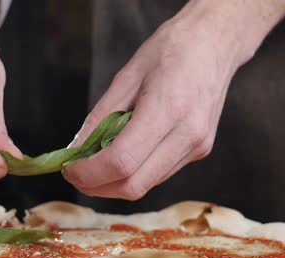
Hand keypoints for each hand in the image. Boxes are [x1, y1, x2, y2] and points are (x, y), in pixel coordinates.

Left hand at [63, 1, 279, 199]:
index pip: (122, 161)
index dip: (90, 173)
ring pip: (147, 185)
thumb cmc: (170, 51)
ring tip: (97, 165)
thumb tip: (76, 150)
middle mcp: (188, 134)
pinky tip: (125, 156)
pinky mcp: (200, 151)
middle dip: (99, 187)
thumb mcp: (126, 77)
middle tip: (78, 175)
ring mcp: (197, 146)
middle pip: (134, 185)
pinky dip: (136, 172)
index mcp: (168, 109)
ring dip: (115, 183)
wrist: (214, 43)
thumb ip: (100, 118)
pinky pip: (160, 174)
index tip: (70, 169)